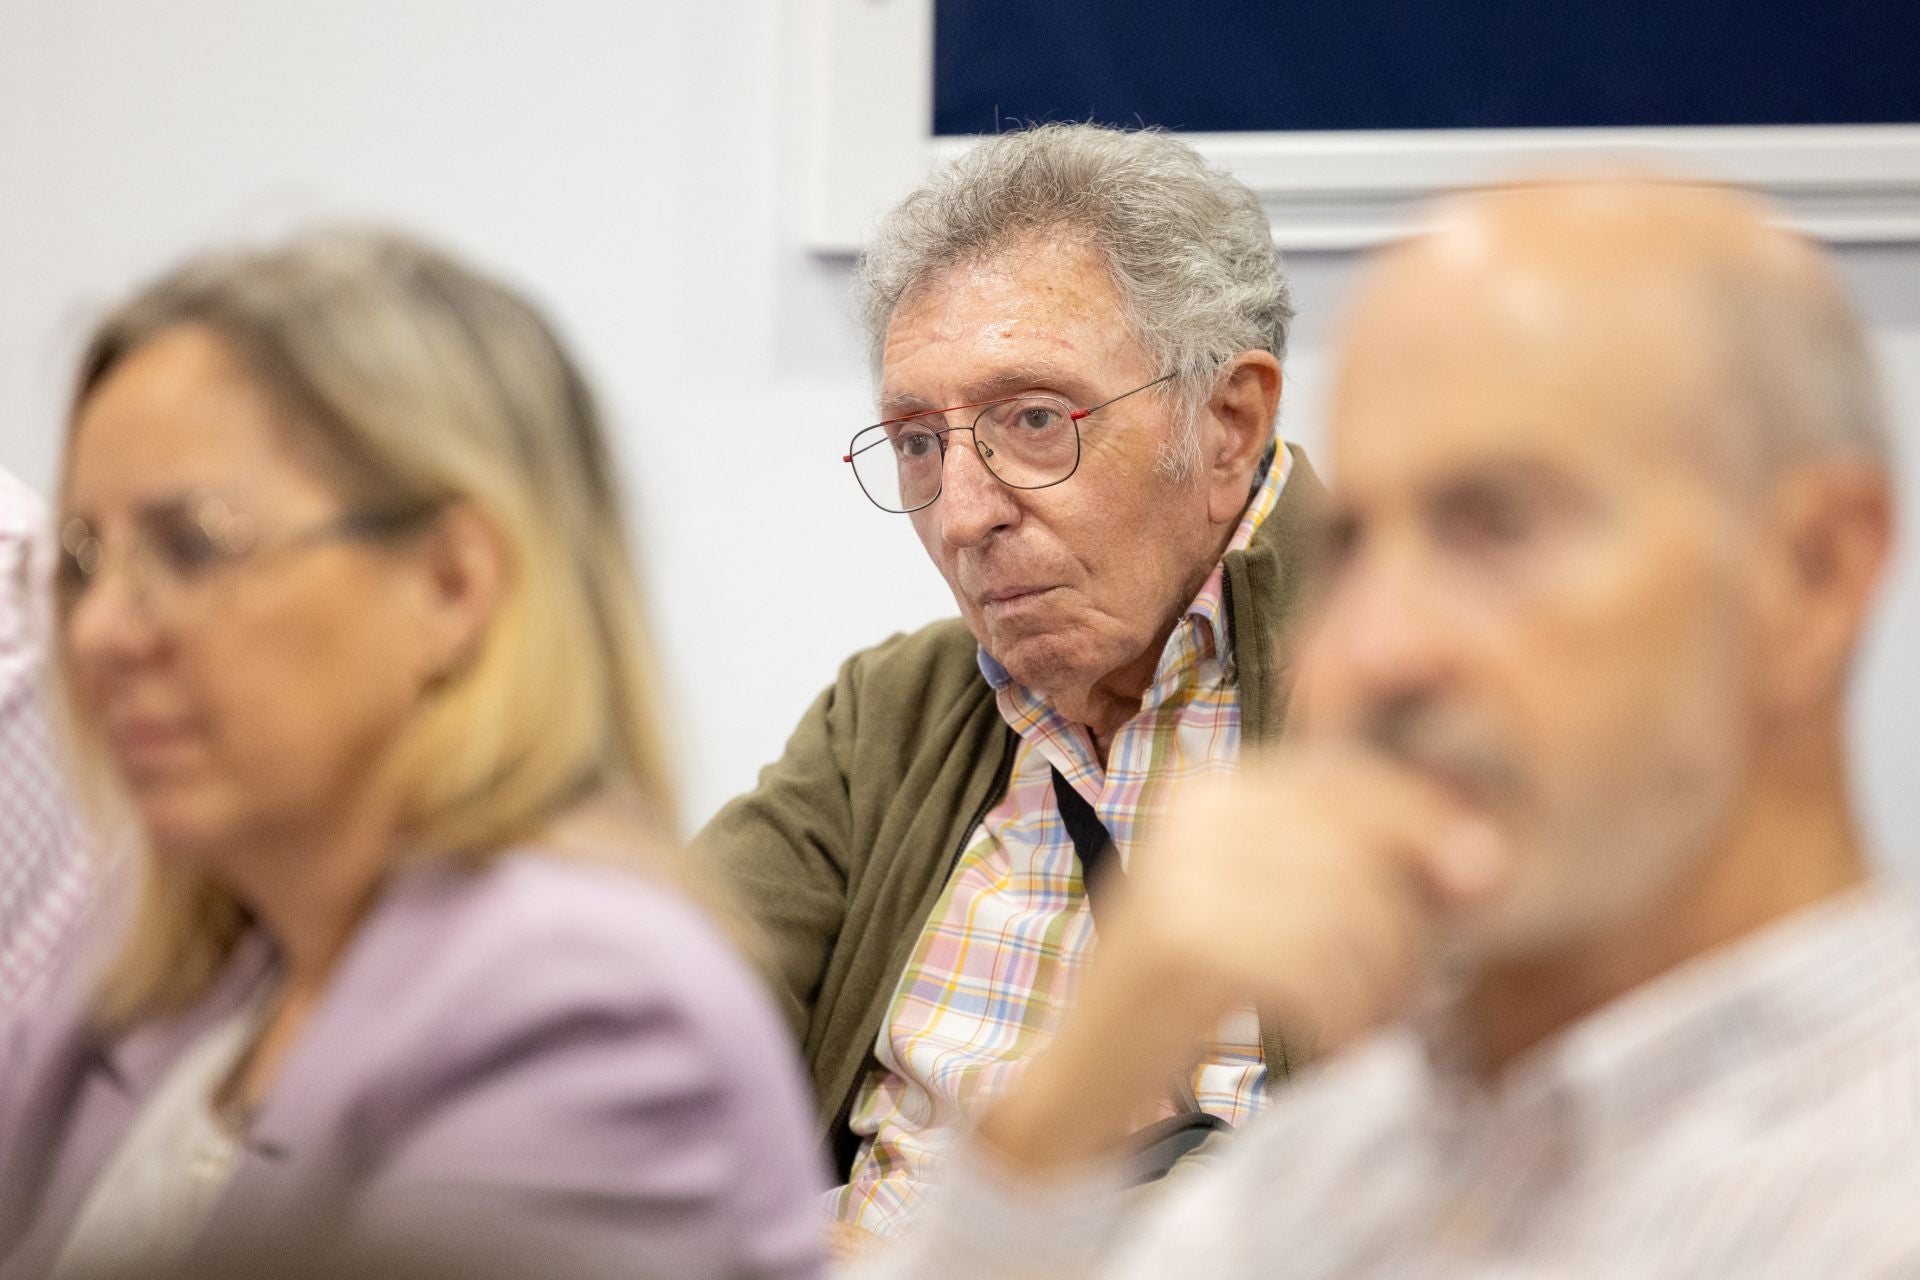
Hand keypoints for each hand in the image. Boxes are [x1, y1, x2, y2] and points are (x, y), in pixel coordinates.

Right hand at [977, 744, 1507, 1175]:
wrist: (1080, 1077)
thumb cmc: (1188, 996)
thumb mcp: (1257, 906)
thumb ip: (1342, 865)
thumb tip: (1486, 858)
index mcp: (1211, 791)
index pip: (1345, 776)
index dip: (1422, 819)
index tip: (1479, 879)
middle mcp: (1190, 817)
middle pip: (1358, 843)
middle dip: (1408, 922)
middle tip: (1405, 991)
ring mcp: (1180, 876)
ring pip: (1348, 910)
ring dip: (1382, 983)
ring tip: (1369, 1024)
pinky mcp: (1181, 944)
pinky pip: (1314, 970)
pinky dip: (1342, 1020)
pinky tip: (1334, 1048)